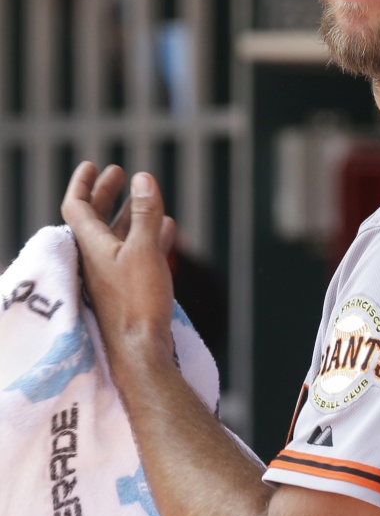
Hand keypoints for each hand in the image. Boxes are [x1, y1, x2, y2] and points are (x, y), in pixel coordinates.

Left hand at [61, 162, 176, 372]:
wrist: (140, 350)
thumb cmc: (138, 301)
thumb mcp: (144, 250)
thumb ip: (144, 213)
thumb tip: (143, 177)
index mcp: (91, 247)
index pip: (76, 206)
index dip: (84, 183)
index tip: (93, 166)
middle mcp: (96, 260)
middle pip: (95, 219)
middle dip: (107, 194)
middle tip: (119, 175)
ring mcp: (111, 276)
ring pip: (117, 237)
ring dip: (131, 216)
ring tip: (146, 199)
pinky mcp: (127, 291)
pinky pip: (135, 255)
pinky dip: (147, 238)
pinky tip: (167, 231)